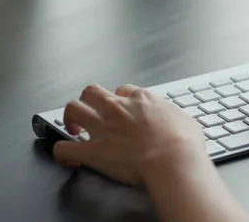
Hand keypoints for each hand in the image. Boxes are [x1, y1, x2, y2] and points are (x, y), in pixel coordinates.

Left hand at [53, 83, 204, 185]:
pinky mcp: (92, 151)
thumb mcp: (186, 120)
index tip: (122, 109)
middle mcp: (118, 108)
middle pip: (91, 91)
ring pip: (72, 109)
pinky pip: (64, 148)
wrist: (173, 160)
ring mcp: (103, 128)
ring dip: (70, 119)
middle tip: (92, 113)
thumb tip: (177, 122)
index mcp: (141, 99)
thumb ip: (174, 117)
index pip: (123, 90)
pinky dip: (62, 153)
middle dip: (88, 100)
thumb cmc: (183, 143)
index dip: (120, 99)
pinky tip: (68, 157)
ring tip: (74, 129)